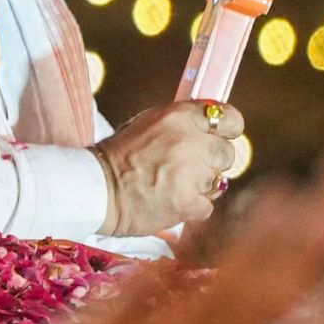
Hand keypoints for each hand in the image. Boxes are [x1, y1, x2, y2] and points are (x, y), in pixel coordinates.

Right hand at [97, 99, 237, 238]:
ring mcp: (192, 173)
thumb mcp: (145, 126)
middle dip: (211, 162)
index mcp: (178, 117)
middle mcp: (190, 141)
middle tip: (186, 168)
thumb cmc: (116, 158)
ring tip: (171, 186)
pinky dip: (191, 207)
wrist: (94, 190)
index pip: (229, 118)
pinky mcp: (190, 202)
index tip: (217, 138)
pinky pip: (206, 206)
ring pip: (218, 182)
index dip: (226, 131)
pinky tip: (169, 201)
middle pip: (227, 153)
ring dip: (199, 186)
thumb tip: (209, 130)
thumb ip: (181, 126)